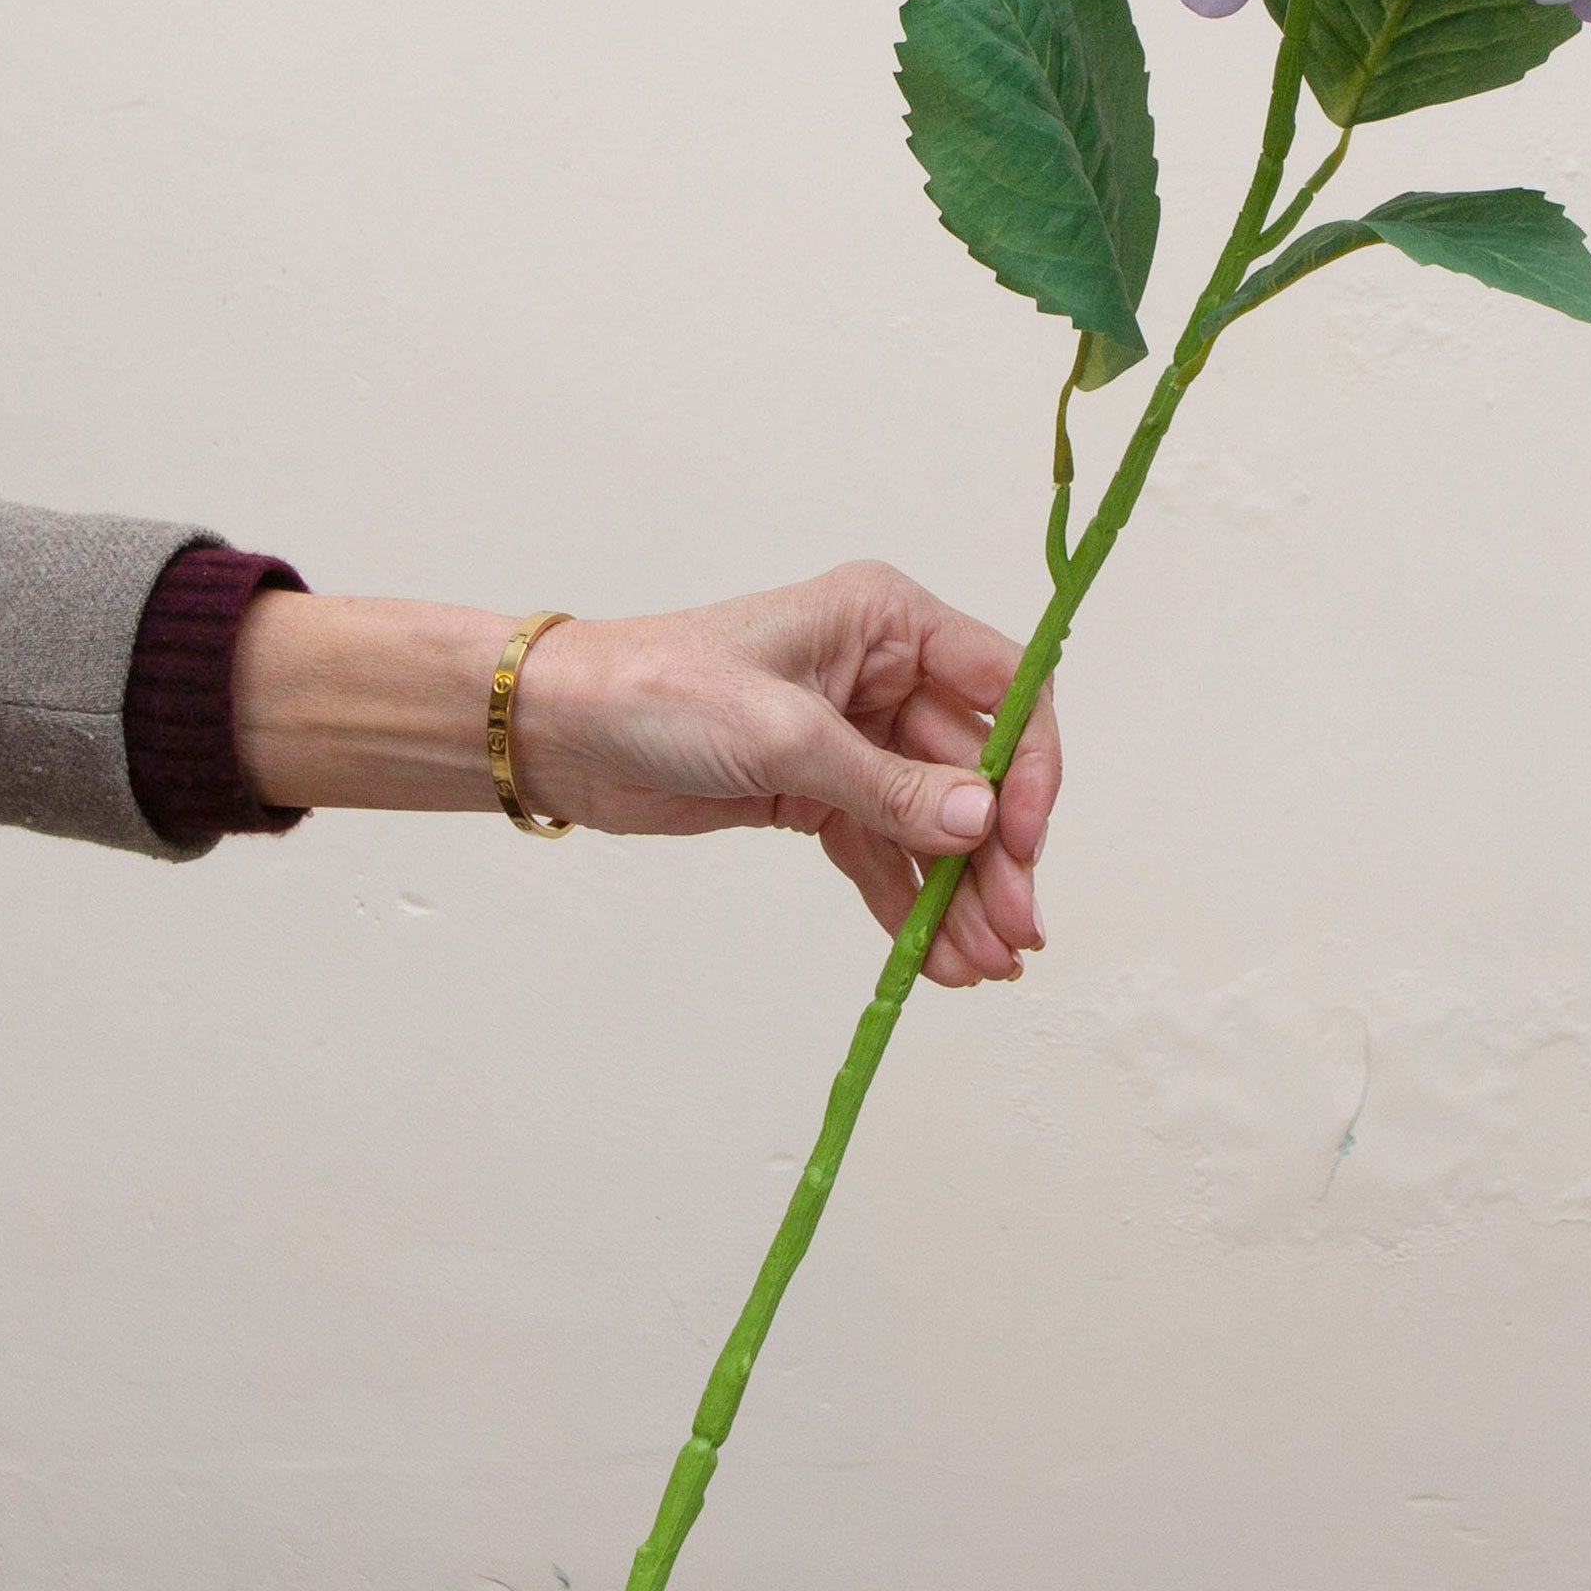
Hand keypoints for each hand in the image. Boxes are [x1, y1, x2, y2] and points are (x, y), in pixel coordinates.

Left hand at [508, 562, 1058, 985]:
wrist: (563, 732)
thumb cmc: (659, 692)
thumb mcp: (782, 735)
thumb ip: (889, 786)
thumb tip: (981, 822)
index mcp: (887, 622)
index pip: (1003, 687)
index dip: (1028, 766)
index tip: (1022, 842)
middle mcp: (881, 675)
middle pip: (973, 771)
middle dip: (995, 857)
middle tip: (1015, 935)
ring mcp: (852, 738)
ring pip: (931, 824)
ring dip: (958, 895)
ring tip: (982, 967)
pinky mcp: (817, 793)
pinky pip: (883, 852)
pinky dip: (908, 904)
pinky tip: (934, 958)